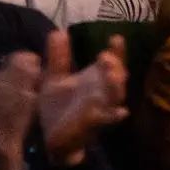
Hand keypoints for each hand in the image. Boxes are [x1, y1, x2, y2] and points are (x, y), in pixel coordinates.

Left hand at [36, 32, 127, 166]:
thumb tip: (58, 31)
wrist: (49, 138)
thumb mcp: (54, 77)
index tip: (116, 38)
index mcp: (93, 79)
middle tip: (108, 57)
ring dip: (116, 88)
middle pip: (117, 78)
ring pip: (114, 98)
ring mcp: (99, 110)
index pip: (111, 62)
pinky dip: (112, 116)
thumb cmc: (56, 106)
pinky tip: (120, 112)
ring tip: (114, 75)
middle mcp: (100, 93)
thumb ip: (58, 57)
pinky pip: (104, 120)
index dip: (117, 51)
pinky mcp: (91, 125)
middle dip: (116, 68)